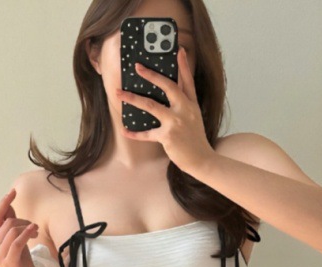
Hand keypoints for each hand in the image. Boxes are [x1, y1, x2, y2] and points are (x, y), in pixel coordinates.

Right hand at [0, 186, 38, 266]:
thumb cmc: (21, 262)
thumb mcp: (15, 239)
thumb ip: (10, 224)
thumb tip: (9, 205)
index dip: (3, 202)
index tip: (13, 191)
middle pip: (6, 222)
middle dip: (22, 220)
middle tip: (33, 227)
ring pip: (12, 230)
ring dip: (27, 227)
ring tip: (35, 232)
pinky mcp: (9, 261)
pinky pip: (17, 241)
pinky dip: (26, 233)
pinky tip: (34, 231)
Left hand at [115, 47, 215, 174]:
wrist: (202, 160)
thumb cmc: (195, 140)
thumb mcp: (194, 118)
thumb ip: (184, 106)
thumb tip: (167, 98)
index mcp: (192, 104)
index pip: (187, 80)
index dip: (183, 64)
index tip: (178, 50)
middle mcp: (184, 109)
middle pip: (167, 86)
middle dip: (151, 75)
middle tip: (138, 66)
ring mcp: (176, 122)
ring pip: (151, 105)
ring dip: (133, 98)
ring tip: (119, 93)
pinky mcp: (167, 136)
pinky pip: (147, 133)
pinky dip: (135, 133)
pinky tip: (124, 130)